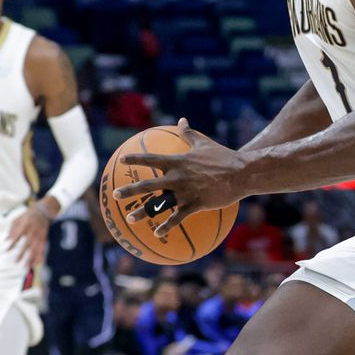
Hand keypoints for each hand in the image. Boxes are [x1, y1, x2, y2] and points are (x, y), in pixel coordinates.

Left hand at [5, 201, 53, 270]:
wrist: (43, 211)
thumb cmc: (27, 216)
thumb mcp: (17, 220)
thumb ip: (11, 230)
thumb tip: (5, 241)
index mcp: (25, 225)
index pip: (17, 235)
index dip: (13, 242)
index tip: (7, 250)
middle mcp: (32, 231)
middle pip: (27, 244)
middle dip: (22, 254)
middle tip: (16, 262)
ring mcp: (39, 236)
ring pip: (35, 249)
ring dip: (31, 259)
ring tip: (26, 267)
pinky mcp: (44, 239)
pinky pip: (42, 250)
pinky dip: (40, 257)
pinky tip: (37, 264)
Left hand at [115, 119, 244, 237]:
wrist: (241, 172)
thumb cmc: (223, 156)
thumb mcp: (204, 143)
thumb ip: (189, 133)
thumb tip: (181, 120)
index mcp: (177, 161)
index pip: (151, 159)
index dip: (135, 159)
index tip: (121, 161)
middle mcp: (177, 177)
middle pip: (148, 185)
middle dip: (129, 190)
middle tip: (114, 195)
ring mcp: (185, 192)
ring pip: (159, 204)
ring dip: (143, 212)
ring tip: (129, 219)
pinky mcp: (195, 204)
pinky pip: (177, 218)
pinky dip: (166, 226)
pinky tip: (157, 234)